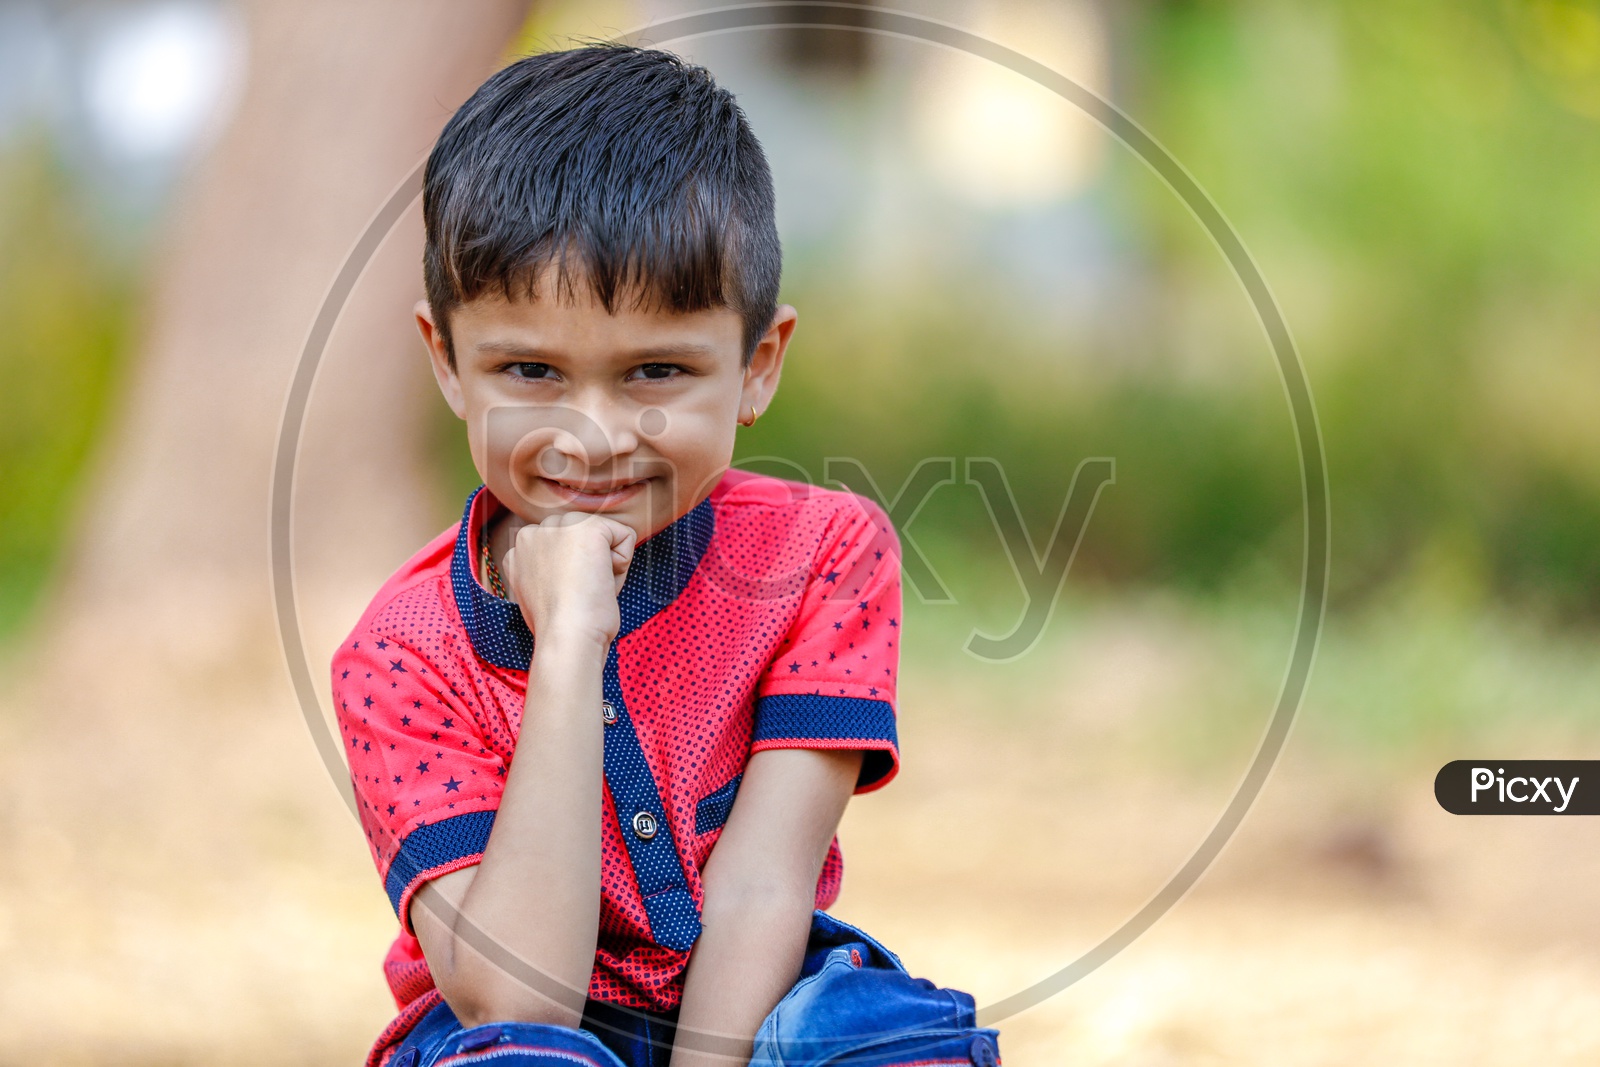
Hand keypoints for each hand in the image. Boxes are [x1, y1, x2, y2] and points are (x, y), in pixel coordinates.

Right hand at [503, 512, 635, 647]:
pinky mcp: (585, 527)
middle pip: (583, 537)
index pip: (564, 547)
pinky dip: (624, 563)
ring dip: (607, 563)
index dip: (574, 574)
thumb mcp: (544, 592)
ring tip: (589, 587)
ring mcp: (556, 526)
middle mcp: (531, 533)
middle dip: (590, 563)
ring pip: (605, 535)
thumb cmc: (560, 627)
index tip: (565, 596)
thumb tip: (574, 566)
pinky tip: (602, 581)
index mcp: (519, 550)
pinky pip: (625, 536)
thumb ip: (550, 570)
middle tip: (578, 593)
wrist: (566, 637)